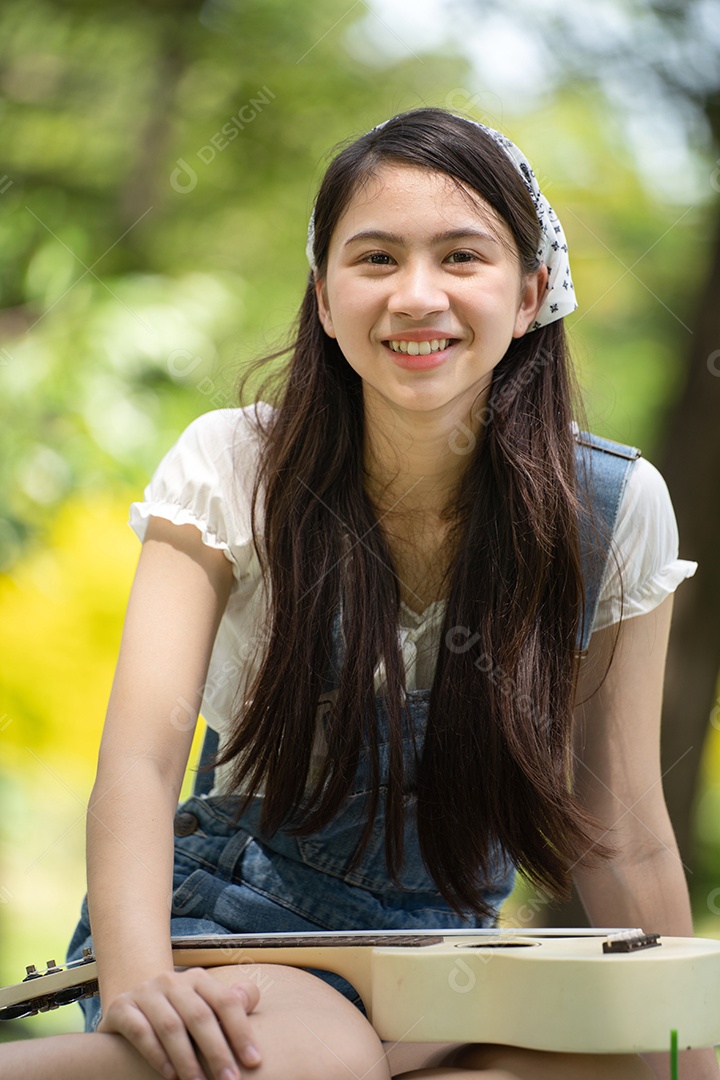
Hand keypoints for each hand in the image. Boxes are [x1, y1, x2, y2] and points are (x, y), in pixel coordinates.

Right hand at [98, 967, 261, 1079]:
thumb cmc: (178, 1012)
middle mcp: (171, 980)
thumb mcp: (204, 1004)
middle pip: (200, 1016)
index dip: (241, 1031)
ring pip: (171, 1026)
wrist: (131, 1005)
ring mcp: (145, 992)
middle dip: (217, 1052)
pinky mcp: (121, 1007)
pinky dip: (157, 1055)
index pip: (225, 1001)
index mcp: (198, 978)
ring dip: (188, 1060)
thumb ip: (230, 1002)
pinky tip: (171, 1075)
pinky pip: (140, 1032)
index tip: (254, 1061)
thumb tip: (249, 998)